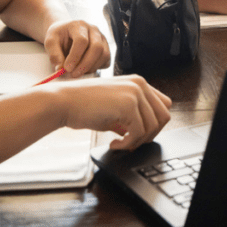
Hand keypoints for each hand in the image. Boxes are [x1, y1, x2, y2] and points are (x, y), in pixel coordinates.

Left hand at [44, 20, 110, 76]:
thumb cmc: (58, 36)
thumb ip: (54, 54)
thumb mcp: (50, 42)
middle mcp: (94, 30)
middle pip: (97, 47)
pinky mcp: (106, 47)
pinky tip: (85, 69)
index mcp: (79, 25)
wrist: (66, 32)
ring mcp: (102, 38)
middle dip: (85, 64)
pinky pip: (107, 60)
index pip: (82, 40)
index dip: (75, 56)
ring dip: (91, 67)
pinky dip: (97, 67)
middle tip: (74, 74)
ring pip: (104, 54)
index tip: (67, 68)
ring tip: (78, 72)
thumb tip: (61, 69)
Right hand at [52, 75, 171, 150]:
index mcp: (138, 83)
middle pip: (164, 116)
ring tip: (120, 144)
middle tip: (131, 143)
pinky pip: (139, 133)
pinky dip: (128, 144)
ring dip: (137, 141)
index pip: (163, 105)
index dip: (154, 124)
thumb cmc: (83, 105)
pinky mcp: (128, 105)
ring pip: (153, 126)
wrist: (63, 102)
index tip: (139, 135)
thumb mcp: (114, 108)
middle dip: (150, 135)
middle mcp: (140, 84)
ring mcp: (135, 93)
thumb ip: (131, 117)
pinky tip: (114, 144)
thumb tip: (143, 133)